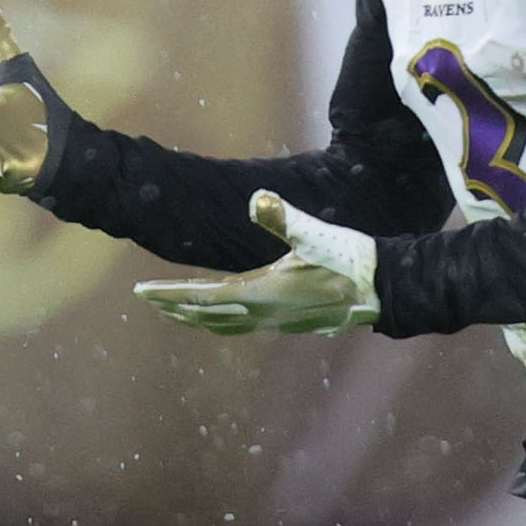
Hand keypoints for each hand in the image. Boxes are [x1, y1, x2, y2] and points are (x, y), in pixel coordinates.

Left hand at [134, 192, 379, 336]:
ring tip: (174, 312)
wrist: (383, 289)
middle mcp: (264, 315)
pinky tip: (222, 315)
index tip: (141, 293)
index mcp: (262, 294)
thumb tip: (259, 198)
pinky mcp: (288, 324)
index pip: (203, 298)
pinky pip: (241, 327)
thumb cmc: (348, 258)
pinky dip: (220, 322)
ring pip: (223, 326)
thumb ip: (283, 216)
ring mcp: (276, 324)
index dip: (170, 295)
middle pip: (206, 316)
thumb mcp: (314, 233)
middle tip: (147, 300)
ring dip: (195, 318)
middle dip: (175, 308)